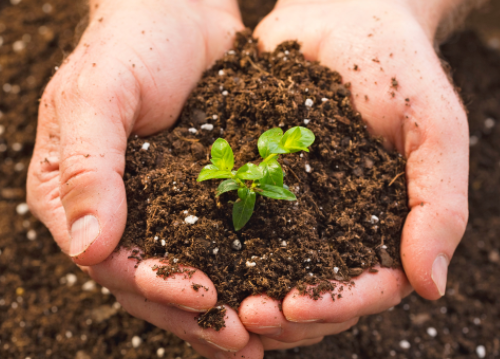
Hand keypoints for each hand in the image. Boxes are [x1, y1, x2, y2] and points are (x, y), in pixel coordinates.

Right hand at [27, 1, 264, 357]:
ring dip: (228, 305)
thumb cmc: (131, 43)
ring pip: (194, 268)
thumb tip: (85, 249)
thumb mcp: (98, 96)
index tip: (202, 299)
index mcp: (78, 197)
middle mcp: (121, 210)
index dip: (157, 286)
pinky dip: (247, 269)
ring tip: (266, 334)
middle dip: (198, 313)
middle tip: (244, 341)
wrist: (179, 10)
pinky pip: (225, 239)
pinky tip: (278, 290)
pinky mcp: (206, 192)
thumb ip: (86, 168)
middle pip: (156, 278)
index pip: (115, 261)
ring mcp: (166, 204)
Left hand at [240, 0, 467, 346]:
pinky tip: (195, 256)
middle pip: (315, 293)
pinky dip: (219, 248)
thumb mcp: (433, 128)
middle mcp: (337, 228)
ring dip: (246, 293)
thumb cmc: (396, 68)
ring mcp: (294, 209)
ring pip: (272, 271)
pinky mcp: (256, 183)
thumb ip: (439, 204)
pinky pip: (237, 222)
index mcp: (383, 227)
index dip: (334, 304)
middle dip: (283, 313)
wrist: (342, 16)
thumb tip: (431, 286)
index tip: (294, 307)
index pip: (367, 287)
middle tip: (246, 315)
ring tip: (217, 299)